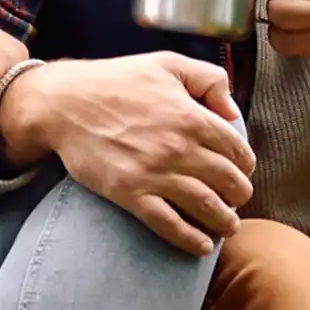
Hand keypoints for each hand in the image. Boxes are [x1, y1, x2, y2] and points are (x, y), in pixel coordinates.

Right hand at [1, 53, 255, 255]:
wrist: (64, 104)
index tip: (242, 172)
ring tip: (228, 227)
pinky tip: (202, 246)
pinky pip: (170, 224)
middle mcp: (180, 149)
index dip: (245, 165)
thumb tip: (232, 110)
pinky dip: (191, 240)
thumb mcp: (167, 63)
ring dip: (224, 222)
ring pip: (206, 208)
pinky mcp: (131, 194)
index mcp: (192, 117)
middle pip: (229, 183)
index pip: (237, 151)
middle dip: (240, 196)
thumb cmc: (115, 80)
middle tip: (237, 200)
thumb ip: (208, 79)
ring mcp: (155, 174)